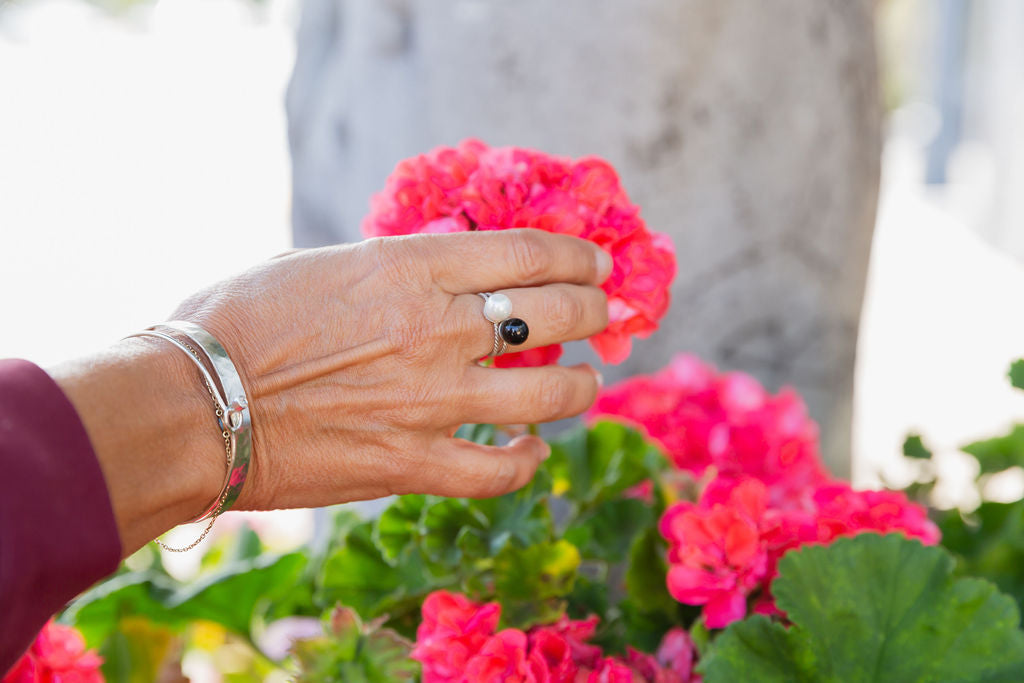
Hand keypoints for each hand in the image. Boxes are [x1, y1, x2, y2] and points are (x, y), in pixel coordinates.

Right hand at [55, 229, 609, 552]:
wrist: (191, 403)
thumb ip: (393, 268)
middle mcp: (437, 328)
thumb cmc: (237, 320)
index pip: (529, 253)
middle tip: (606, 314)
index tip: (599, 263)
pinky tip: (533, 451)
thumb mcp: (322, 264)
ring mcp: (432, 400)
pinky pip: (499, 469)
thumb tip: (440, 272)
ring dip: (582, 386)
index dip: (578, 256)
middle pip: (552, 314)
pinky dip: (528, 462)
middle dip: (594, 311)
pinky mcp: (413, 464)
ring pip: (548, 393)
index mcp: (411, 267)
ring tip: (589, 383)